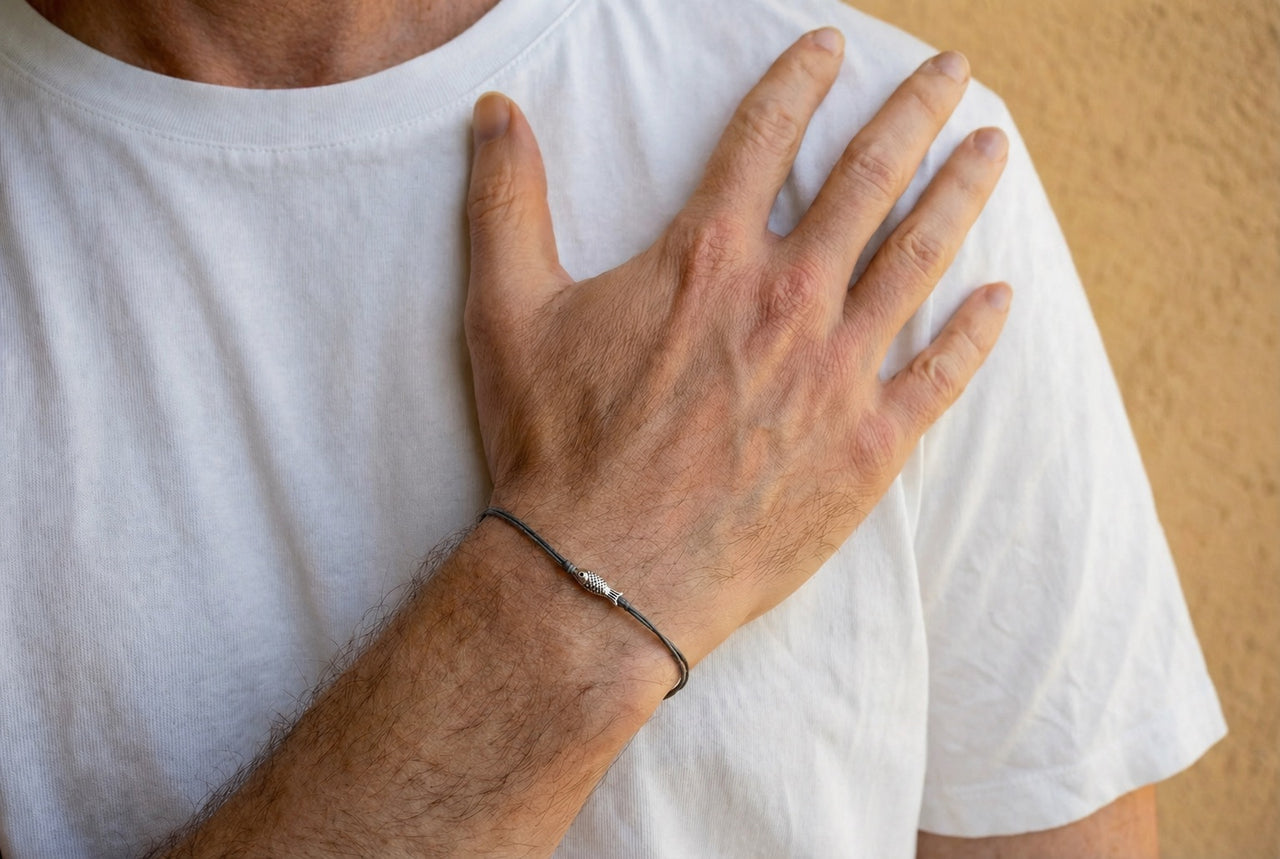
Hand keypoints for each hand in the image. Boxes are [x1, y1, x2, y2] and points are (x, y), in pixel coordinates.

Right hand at [464, 29, 1009, 665]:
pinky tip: (1001, 295)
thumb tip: (492, 113)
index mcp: (707, 257)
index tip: (830, 46)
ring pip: (919, 257)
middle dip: (913, 112)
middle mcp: (786, 298)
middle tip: (950, 67)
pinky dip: (976, 331)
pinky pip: (941, 374)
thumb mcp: (506, 311)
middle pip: (867, 179)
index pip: (763, 137)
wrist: (602, 576)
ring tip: (994, 145)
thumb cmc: (556, 446)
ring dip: (962, 192)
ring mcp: (837, 372)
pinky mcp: (868, 446)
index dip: (798, 80)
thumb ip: (504, 201)